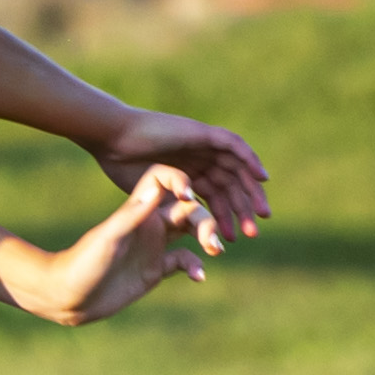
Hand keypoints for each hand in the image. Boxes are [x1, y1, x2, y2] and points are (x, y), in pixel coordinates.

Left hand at [2, 167, 218, 325]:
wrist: (68, 297)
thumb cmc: (82, 264)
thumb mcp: (108, 239)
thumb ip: (132, 215)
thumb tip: (157, 190)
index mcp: (138, 210)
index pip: (164, 181)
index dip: (181, 182)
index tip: (190, 196)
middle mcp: (148, 224)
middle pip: (187, 208)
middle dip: (204, 218)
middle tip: (211, 240)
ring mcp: (153, 246)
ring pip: (191, 231)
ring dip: (207, 236)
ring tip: (215, 250)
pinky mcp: (154, 269)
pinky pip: (183, 261)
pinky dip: (195, 265)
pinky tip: (198, 275)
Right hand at [90, 110, 266, 237]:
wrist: (113, 142)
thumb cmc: (123, 169)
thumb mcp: (155, 201)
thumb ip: (175, 213)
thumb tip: (191, 237)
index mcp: (189, 177)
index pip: (216, 198)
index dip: (225, 218)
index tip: (234, 240)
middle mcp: (199, 161)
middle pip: (230, 185)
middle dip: (243, 209)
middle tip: (253, 232)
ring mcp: (202, 147)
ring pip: (237, 168)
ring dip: (251, 190)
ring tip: (261, 213)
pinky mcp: (202, 134)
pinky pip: (233, 144)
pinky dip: (249, 159)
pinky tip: (261, 178)